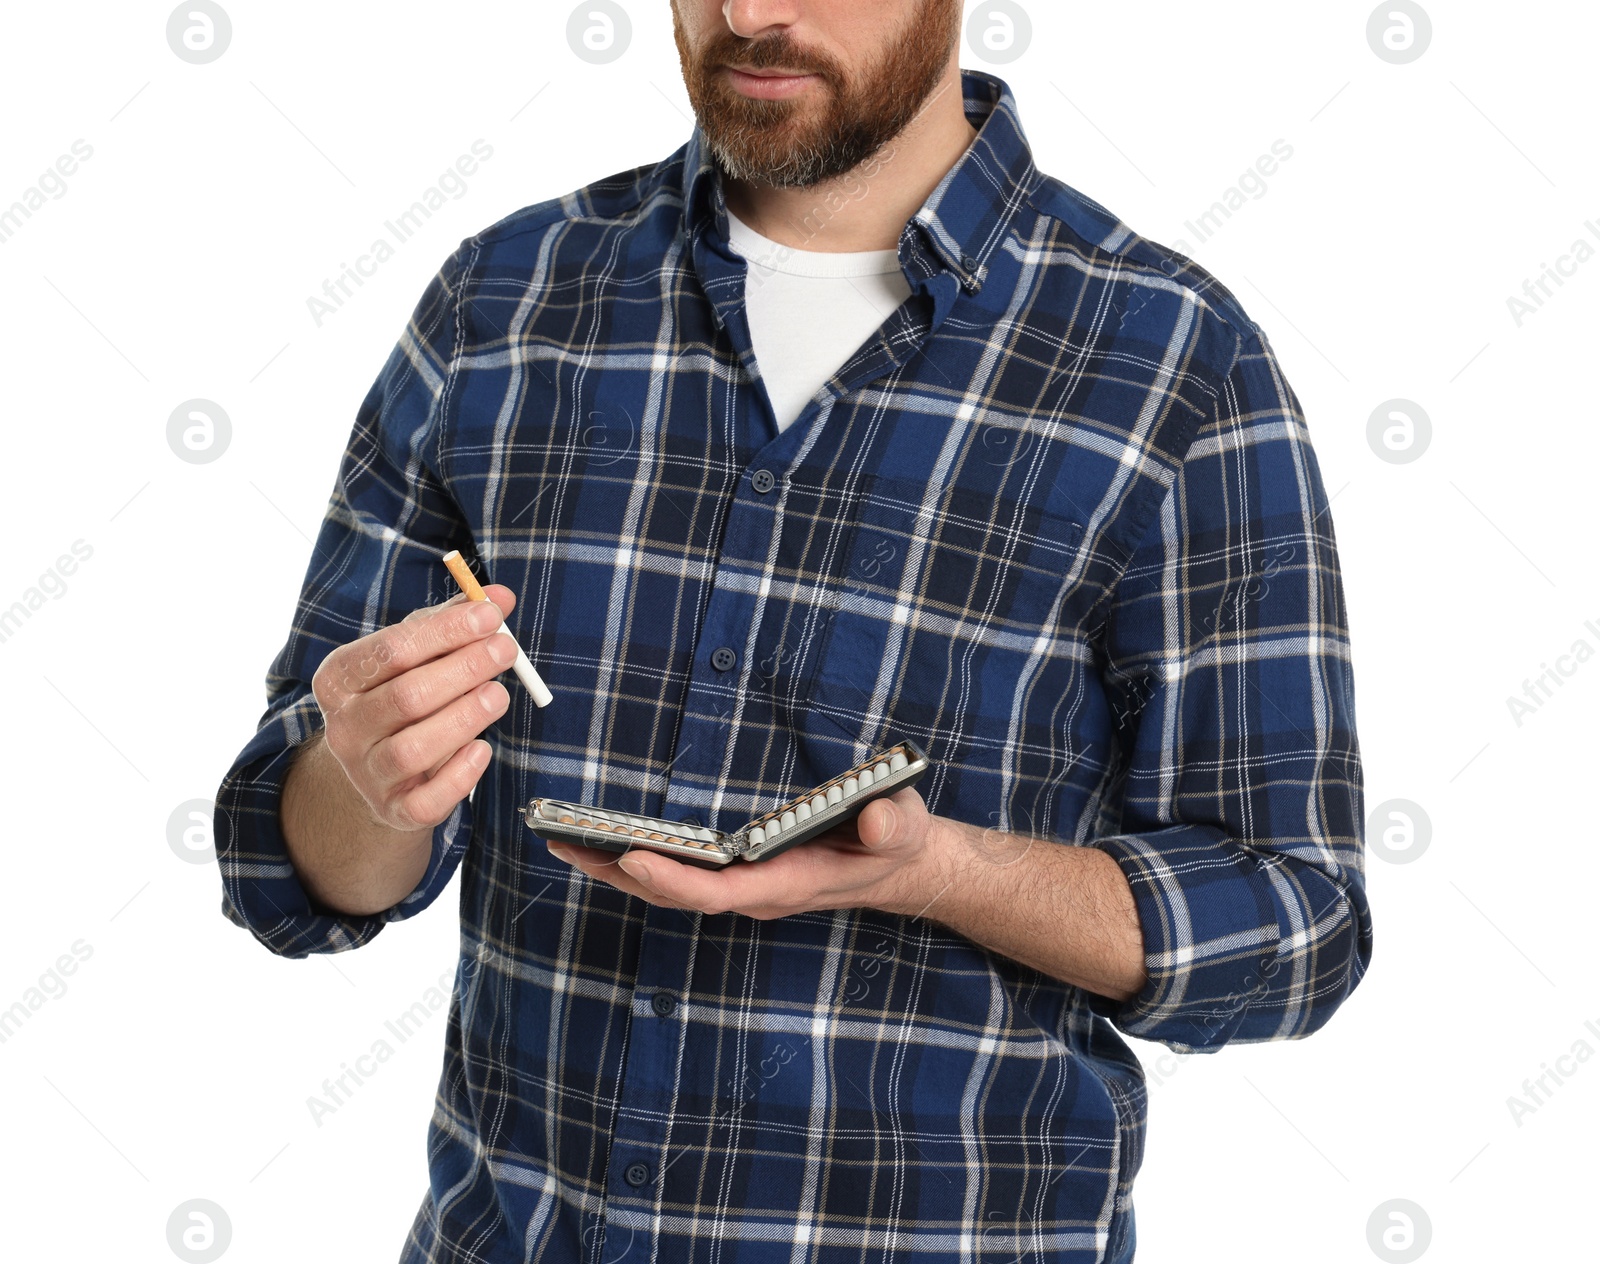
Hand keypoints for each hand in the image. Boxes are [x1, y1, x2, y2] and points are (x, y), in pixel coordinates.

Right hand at [309, 584, 519, 833]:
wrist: (379, 774)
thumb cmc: (403, 699)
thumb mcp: (418, 656)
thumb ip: (454, 623)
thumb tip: (500, 597)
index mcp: (341, 679)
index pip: (392, 649)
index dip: (446, 631)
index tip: (491, 615)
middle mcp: (345, 727)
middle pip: (406, 696)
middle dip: (463, 669)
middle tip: (505, 650)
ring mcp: (367, 773)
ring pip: (414, 748)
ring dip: (464, 718)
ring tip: (499, 695)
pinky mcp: (396, 810)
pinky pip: (426, 801)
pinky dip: (459, 776)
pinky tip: (482, 750)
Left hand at [544, 785, 954, 920]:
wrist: (901, 863)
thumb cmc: (897, 840)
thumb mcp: (903, 826)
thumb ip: (892, 825)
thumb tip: (878, 821)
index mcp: (786, 884)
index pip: (718, 892)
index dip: (674, 880)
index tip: (634, 859)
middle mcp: (756, 893)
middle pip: (675, 894)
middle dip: (619, 871)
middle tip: (564, 843)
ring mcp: (744, 886)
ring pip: (669, 888)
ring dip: (617, 868)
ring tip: (566, 841)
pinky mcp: (739, 873)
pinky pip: (680, 874)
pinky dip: (640, 860)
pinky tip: (609, 844)